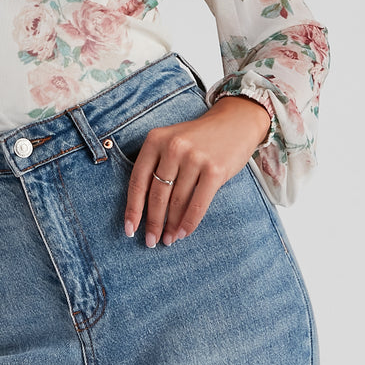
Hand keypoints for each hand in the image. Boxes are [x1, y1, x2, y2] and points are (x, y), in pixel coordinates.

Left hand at [123, 95, 270, 247]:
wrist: (235, 123)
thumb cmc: (198, 140)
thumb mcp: (171, 142)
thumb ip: (157, 167)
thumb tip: (145, 210)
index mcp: (155, 140)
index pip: (138, 180)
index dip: (133, 208)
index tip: (130, 229)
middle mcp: (173, 147)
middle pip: (156, 194)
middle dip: (152, 222)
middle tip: (151, 241)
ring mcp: (194, 158)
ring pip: (176, 202)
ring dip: (171, 226)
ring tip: (168, 239)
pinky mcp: (214, 170)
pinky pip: (197, 204)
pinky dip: (189, 223)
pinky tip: (183, 233)